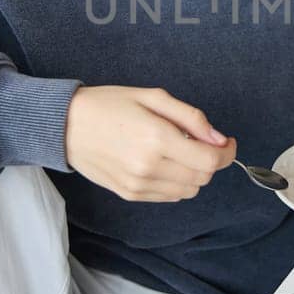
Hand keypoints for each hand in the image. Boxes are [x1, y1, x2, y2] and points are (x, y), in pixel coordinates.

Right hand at [63, 85, 235, 201]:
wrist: (66, 125)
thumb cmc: (109, 104)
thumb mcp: (153, 97)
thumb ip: (191, 118)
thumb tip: (218, 139)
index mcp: (157, 138)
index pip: (209, 161)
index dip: (226, 154)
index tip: (227, 143)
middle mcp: (149, 167)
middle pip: (202, 178)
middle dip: (210, 161)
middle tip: (201, 142)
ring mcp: (138, 185)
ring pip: (188, 191)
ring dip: (193, 173)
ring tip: (178, 152)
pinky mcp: (130, 194)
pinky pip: (169, 196)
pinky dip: (176, 182)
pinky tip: (163, 163)